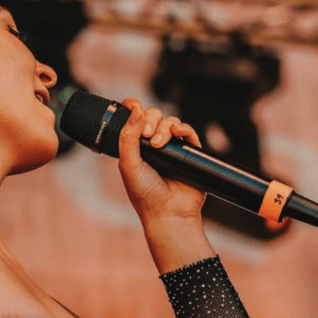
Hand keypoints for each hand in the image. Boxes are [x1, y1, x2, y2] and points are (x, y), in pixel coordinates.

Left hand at [116, 97, 207, 224]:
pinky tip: (177, 133)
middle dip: (151, 120)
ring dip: (165, 127)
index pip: (134, 119)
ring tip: (160, 144)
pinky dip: (183, 128)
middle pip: (154, 116)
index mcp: (135, 147)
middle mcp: (153, 146)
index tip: (132, 105)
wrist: (169, 213)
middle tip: (148, 135)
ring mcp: (172, 149)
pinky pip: (188, 132)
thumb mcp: (128, 164)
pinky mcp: (189, 153)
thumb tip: (135, 109)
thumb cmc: (145, 194)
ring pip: (170, 122)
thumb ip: (128, 137)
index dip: (133, 108)